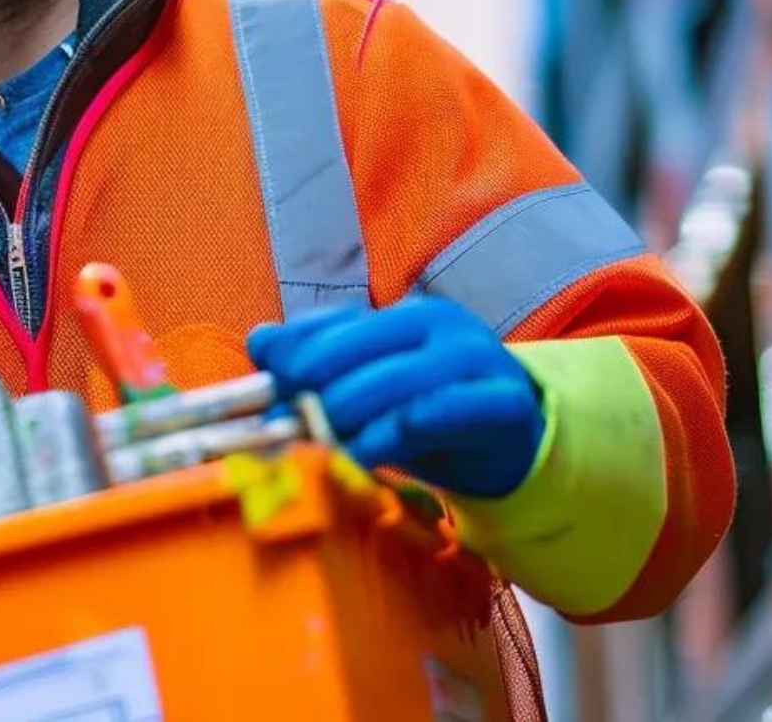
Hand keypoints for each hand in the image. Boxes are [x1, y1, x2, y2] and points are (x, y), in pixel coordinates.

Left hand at [247, 298, 545, 498]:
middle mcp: (438, 323)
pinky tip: (362, 457)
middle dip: (312, 387)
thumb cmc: (427, 415)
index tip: (266, 389)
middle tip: (284, 424)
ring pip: (393, 380)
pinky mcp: (502, 399)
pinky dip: (389, 436)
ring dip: (345, 416)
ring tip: (316, 446)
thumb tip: (260, 341)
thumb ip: (318, 365)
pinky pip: (435, 413)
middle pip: (356, 347)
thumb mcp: (370, 389)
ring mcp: (475, 357)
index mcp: (401, 314)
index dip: (291, 352)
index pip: (332, 322)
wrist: (511, 445)